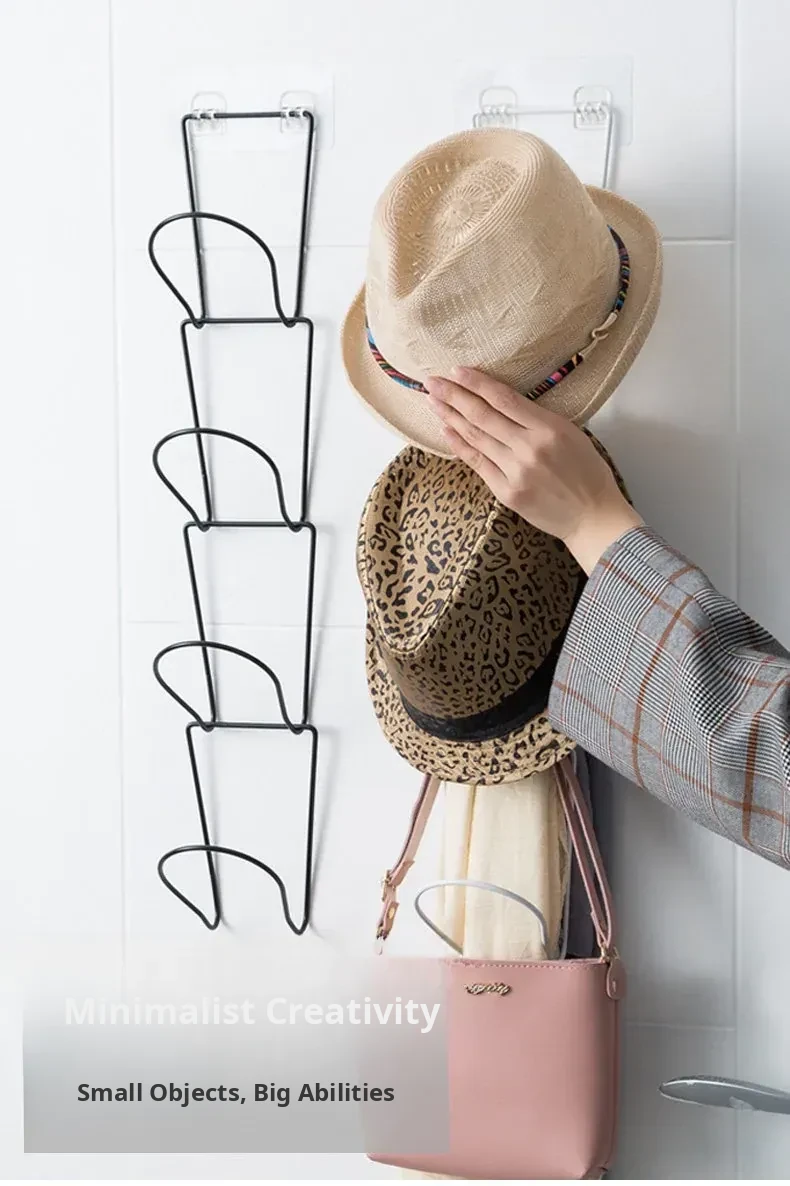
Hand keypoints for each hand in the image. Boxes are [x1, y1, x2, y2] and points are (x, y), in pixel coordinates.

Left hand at [424, 367, 642, 574]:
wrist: (592, 516)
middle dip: (454, 396)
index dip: (477, 383)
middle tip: (432, 382)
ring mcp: (515, 472)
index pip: (504, 399)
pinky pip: (478, 463)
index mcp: (549, 429)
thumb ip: (539, 419)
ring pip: (476, 438)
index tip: (457, 370)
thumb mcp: (572, 434)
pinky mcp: (506, 492)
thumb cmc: (587, 473)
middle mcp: (529, 449)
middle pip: (483, 416)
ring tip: (433, 402)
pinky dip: (460, 445)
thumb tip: (504, 403)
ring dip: (451, 417)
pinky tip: (446, 430)